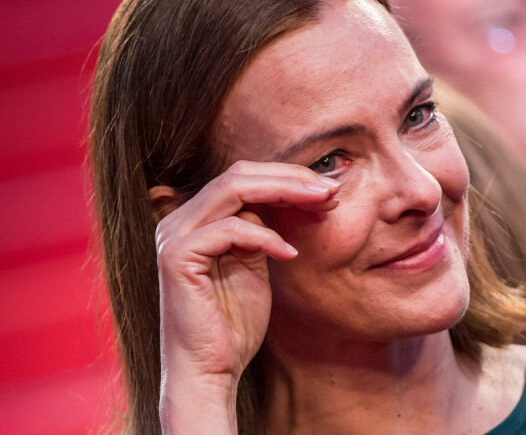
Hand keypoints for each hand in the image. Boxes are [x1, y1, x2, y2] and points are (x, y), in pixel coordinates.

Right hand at [155, 160, 339, 431]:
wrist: (209, 373)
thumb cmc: (233, 323)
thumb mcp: (253, 263)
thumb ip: (260, 229)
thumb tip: (293, 193)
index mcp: (194, 218)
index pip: (242, 177)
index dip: (286, 176)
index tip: (326, 187)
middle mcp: (178, 219)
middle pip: (238, 174)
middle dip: (290, 177)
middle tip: (329, 188)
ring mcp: (173, 235)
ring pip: (234, 189)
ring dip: (284, 192)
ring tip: (320, 203)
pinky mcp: (176, 256)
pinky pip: (230, 228)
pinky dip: (266, 237)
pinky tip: (290, 254)